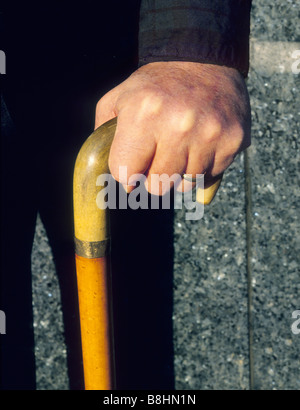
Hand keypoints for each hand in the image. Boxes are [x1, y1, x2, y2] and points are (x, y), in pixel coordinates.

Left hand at [95, 61, 250, 194]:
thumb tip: (110, 179)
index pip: (125, 174)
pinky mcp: (232, 140)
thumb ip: (103, 136)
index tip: (133, 165)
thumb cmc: (156, 85)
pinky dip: (202, 168)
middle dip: (153, 175)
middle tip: (158, 155)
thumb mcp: (118, 99)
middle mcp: (178, 126)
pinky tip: (199, 146)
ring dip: (179, 172)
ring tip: (180, 146)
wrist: (202, 59)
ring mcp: (209, 135)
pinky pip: (209, 176)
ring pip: (185, 185)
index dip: (127, 172)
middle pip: (157, 186)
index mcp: (143, 115)